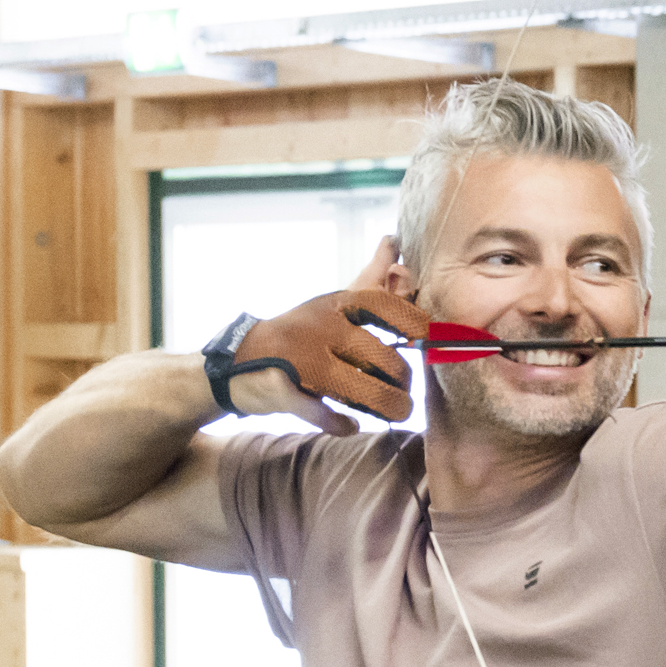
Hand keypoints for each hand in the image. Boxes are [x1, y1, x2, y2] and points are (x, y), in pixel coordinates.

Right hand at [208, 288, 414, 426]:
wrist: (238, 361)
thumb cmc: (303, 331)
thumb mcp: (334, 302)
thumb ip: (369, 278)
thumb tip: (395, 241)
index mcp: (334, 305)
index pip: (381, 304)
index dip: (410, 321)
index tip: (426, 336)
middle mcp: (320, 327)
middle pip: (379, 355)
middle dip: (402, 377)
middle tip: (407, 387)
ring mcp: (302, 359)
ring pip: (359, 388)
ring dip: (386, 404)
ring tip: (398, 410)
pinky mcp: (284, 391)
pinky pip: (324, 413)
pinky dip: (340, 423)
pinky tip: (350, 425)